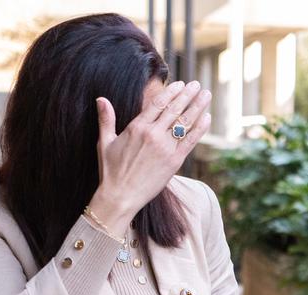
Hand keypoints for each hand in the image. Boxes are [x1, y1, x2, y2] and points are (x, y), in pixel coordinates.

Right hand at [88, 80, 211, 236]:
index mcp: (137, 127)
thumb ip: (106, 119)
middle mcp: (153, 135)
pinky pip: (190, 141)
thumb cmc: (111, 171)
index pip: (158, 104)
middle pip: (175, 110)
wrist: (121, 196)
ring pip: (185, 123)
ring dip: (197, 107)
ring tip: (206, 95)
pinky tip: (207, 117)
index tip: (181, 84)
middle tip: (197, 85)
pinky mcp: (174, 162)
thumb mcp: (104, 142)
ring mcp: (165, 148)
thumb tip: (100, 99)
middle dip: (188, 95)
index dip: (172, 92)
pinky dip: (200, 128)